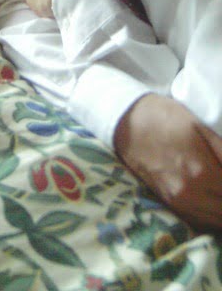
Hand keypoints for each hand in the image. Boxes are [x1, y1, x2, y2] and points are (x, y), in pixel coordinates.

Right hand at [114, 93, 221, 230]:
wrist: (125, 122)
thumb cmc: (164, 117)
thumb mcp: (200, 127)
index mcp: (202, 172)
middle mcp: (190, 194)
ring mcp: (178, 202)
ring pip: (217, 222)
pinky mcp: (169, 203)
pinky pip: (200, 221)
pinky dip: (215, 217)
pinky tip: (217, 203)